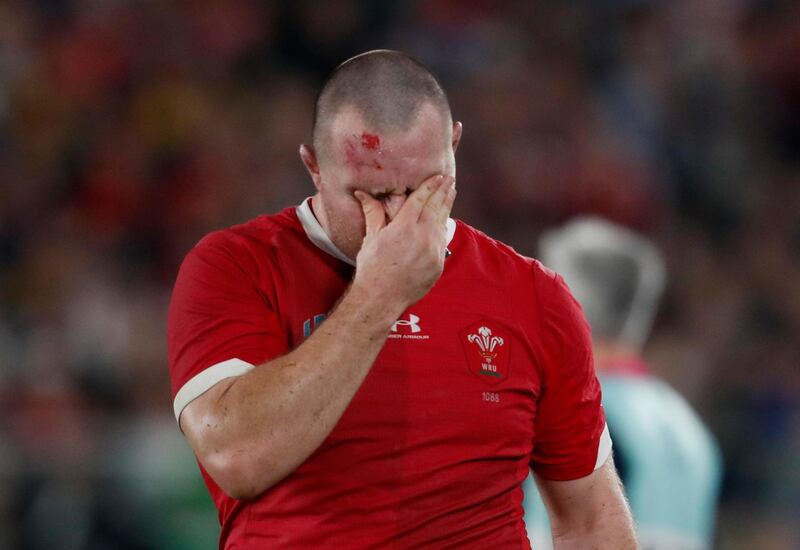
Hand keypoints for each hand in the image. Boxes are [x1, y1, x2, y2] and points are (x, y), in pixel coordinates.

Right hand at [352, 174, 455, 314]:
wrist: (382, 297)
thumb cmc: (372, 268)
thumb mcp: (372, 238)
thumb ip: (372, 212)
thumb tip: (361, 193)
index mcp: (404, 226)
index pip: (421, 199)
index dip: (430, 186)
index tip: (438, 176)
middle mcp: (422, 236)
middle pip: (436, 207)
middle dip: (443, 191)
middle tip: (449, 179)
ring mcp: (433, 251)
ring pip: (442, 223)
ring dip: (447, 206)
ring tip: (451, 193)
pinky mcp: (438, 264)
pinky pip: (442, 241)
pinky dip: (443, 228)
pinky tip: (444, 220)